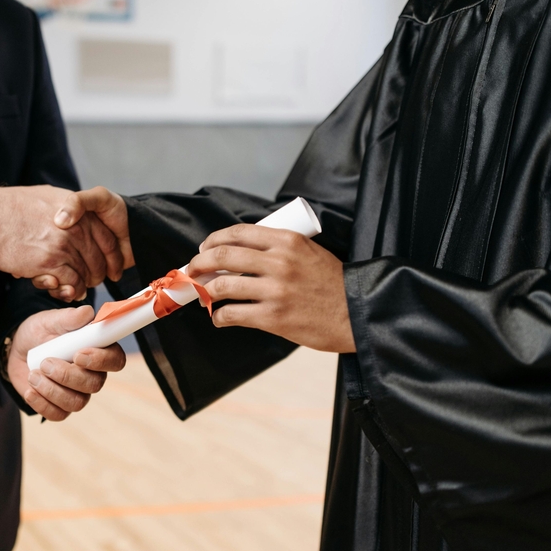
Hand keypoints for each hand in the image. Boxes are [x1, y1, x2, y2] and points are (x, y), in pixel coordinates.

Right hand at [0, 185, 124, 301]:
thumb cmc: (13, 207)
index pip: (108, 239)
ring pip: (87, 273)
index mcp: (80, 211)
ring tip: (76, 289)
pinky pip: (72, 283)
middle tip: (91, 282)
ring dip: (83, 285)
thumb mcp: (50, 197)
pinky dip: (71, 290)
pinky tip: (66, 290)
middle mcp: (76, 228)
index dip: (113, 257)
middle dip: (98, 274)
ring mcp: (64, 246)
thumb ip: (70, 208)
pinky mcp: (50, 263)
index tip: (112, 268)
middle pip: (99, 259)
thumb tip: (77, 217)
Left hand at [6, 306, 126, 420]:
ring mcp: (77, 393)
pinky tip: (30, 390)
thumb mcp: (51, 320)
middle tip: (45, 363)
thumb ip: (70, 317)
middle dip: (67, 375)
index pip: (115, 360)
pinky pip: (58, 414)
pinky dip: (41, 403)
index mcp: (98, 350)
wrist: (18, 349)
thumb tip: (88, 313)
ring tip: (34, 374)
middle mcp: (93, 374)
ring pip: (76, 403)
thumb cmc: (41, 332)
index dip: (101, 361)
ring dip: (51, 390)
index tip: (78, 354)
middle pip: (94, 385)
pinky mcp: (60, 406)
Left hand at [187, 224, 355, 352]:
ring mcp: (275, 290)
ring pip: (223, 285)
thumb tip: (241, 252)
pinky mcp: (273, 317)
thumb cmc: (332, 284)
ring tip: (204, 296)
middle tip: (193, 270)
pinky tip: (220, 318)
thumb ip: (279, 248)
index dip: (213, 240)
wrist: (357, 313)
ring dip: (206, 291)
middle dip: (199, 263)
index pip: (238, 232)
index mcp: (287, 241)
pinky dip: (219, 317)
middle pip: (223, 255)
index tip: (204, 248)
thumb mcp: (309, 252)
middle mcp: (279, 262)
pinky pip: (232, 314)